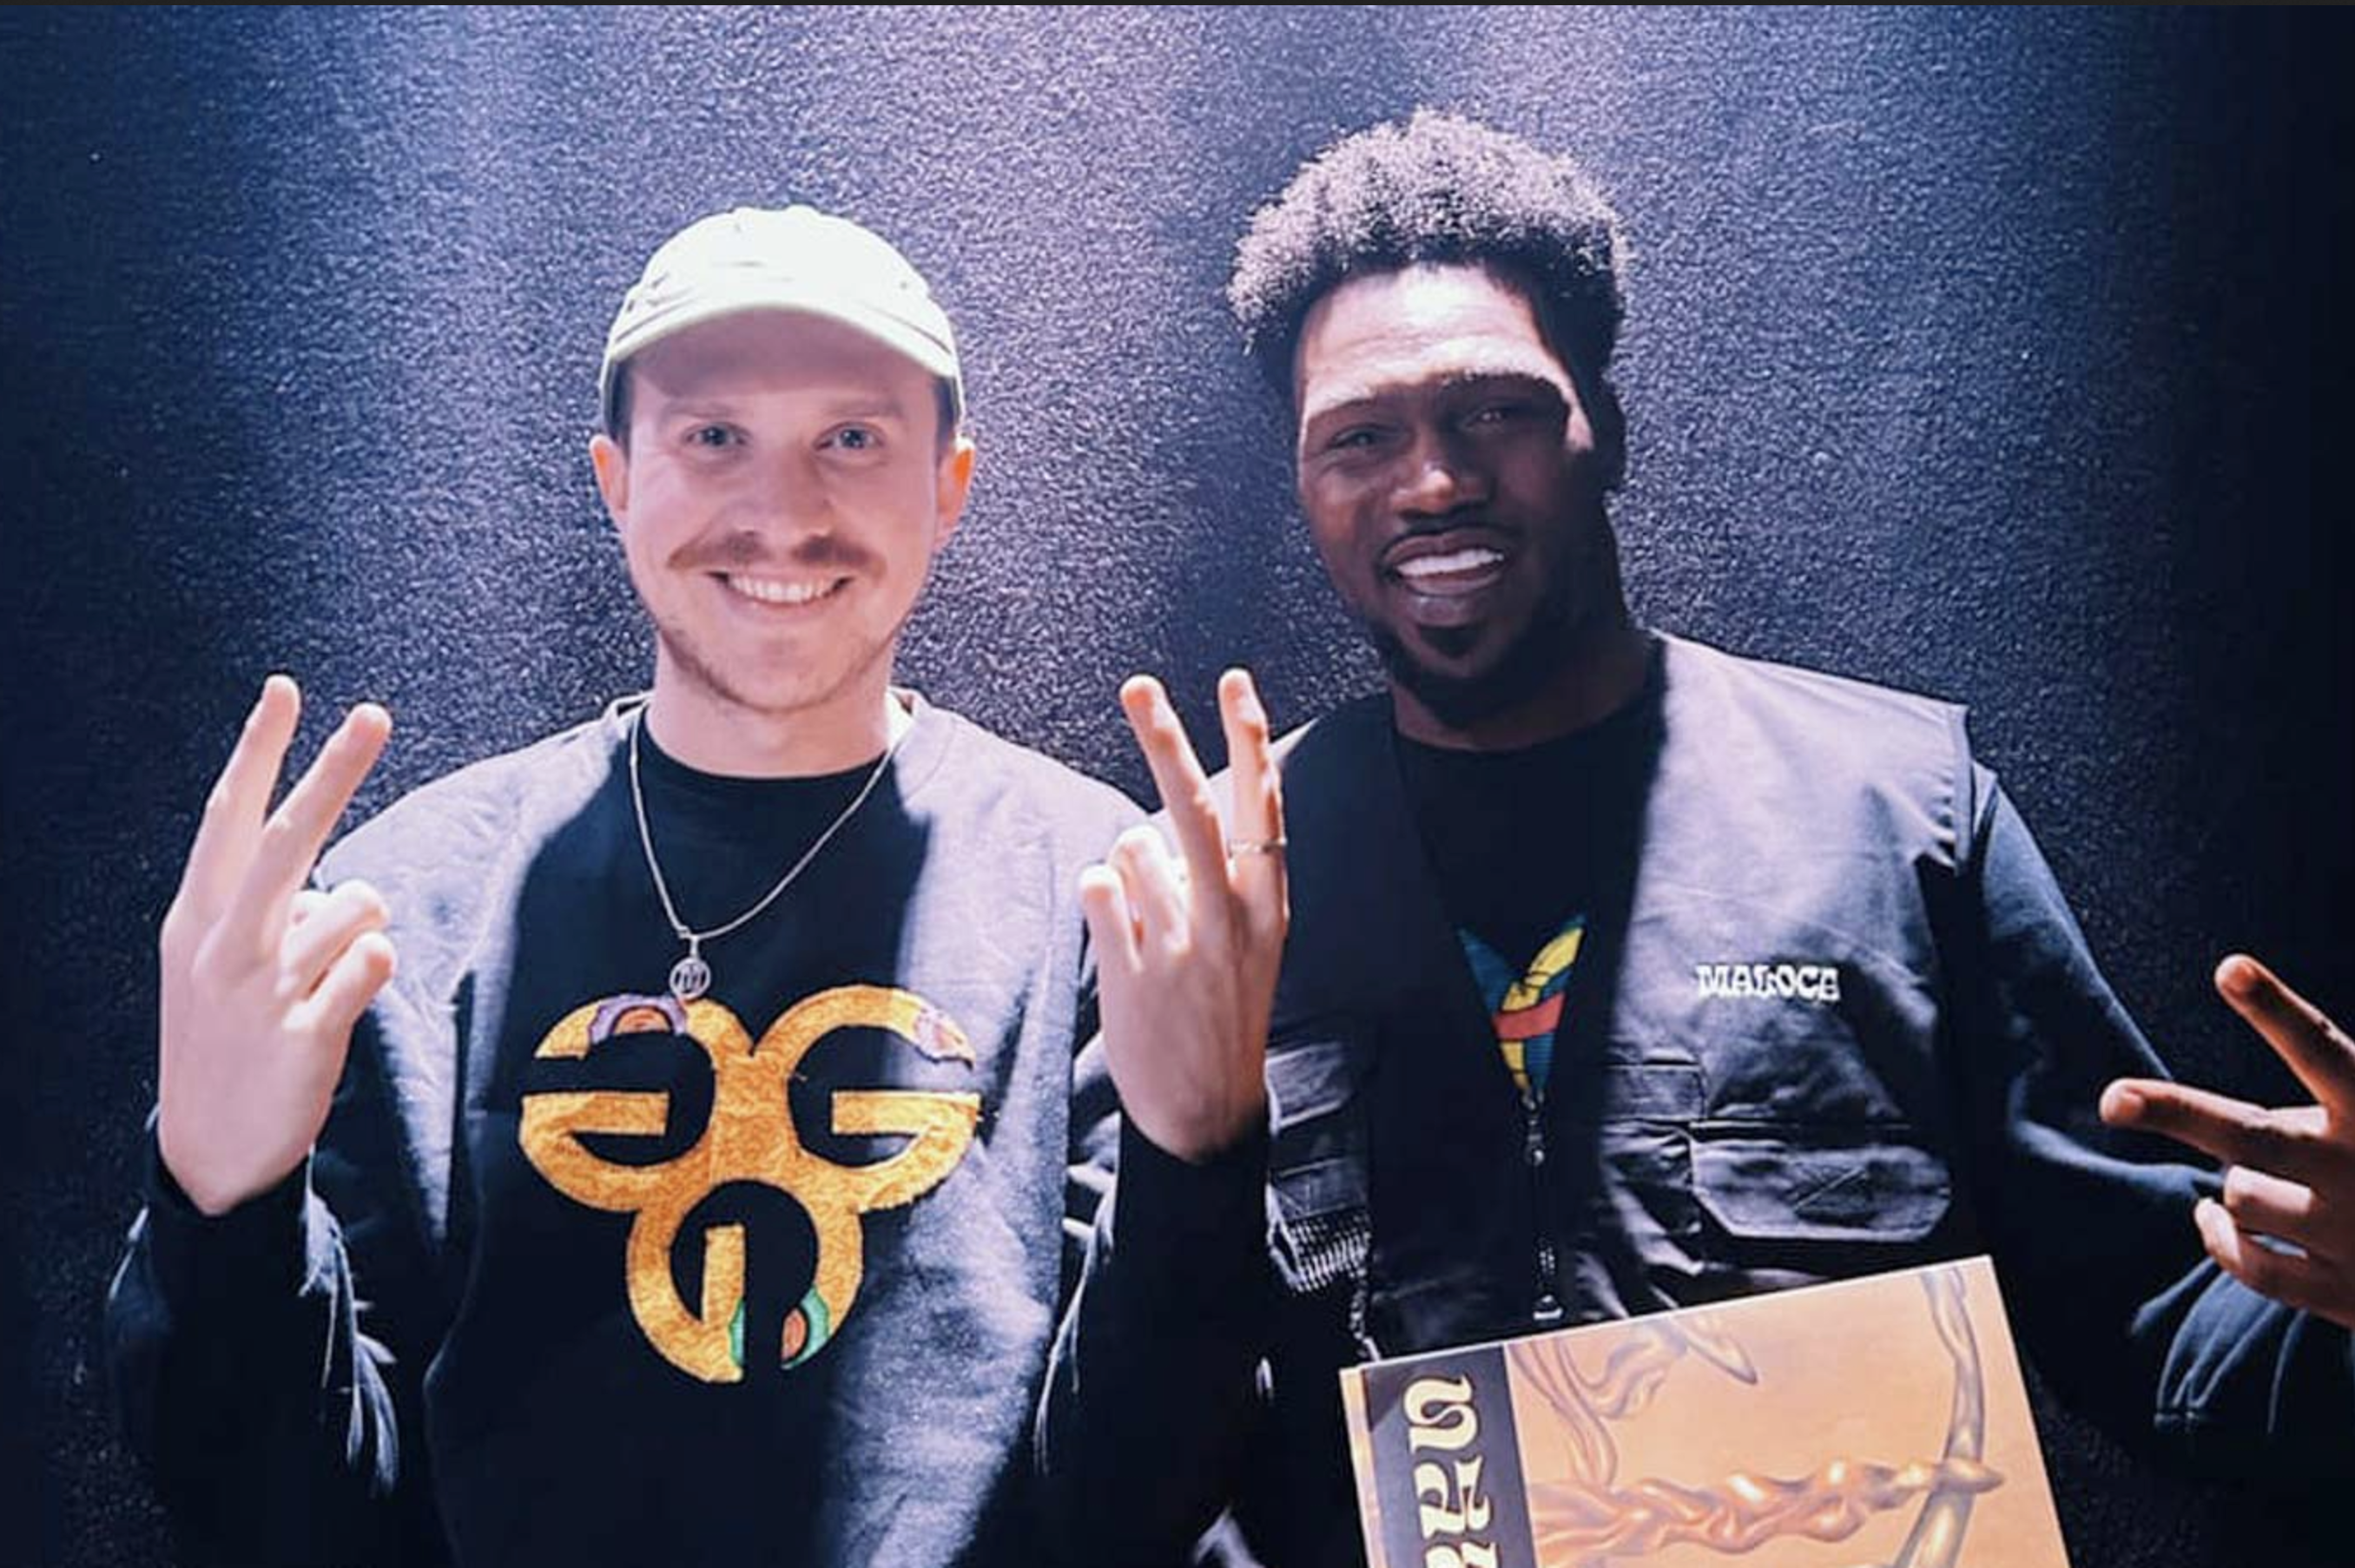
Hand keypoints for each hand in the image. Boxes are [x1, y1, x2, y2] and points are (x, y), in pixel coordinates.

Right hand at [156, 677, 396, 1215]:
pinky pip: (374, 964)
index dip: (258, 750)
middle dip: (333, 770)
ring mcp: (261, 989)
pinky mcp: (304, 1034)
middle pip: (287, 837)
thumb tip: (327, 876)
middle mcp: (223, 943)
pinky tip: (342, 1001)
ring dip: (360, 929)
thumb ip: (261, 907)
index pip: (230, 816)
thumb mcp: (213, 963)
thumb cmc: (223, 1036)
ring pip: (354, 905)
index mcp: (197, 917)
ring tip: (324, 978)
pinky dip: (375, 970)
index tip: (285, 689)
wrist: (209, 1149)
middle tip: (374, 714)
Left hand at [1081, 670, 1287, 1162]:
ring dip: (1130, 868)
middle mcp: (1231, 917)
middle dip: (1165, 738)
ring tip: (1150, 925)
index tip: (1236, 681)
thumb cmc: (1225, 1006)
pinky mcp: (1131, 969)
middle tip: (1137, 685)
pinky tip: (1124, 940)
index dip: (1250, 737)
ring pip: (1131, 846)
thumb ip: (1226, 873)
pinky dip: (1102, 899)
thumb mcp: (1254, 939)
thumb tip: (1175, 806)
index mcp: (1269, 903)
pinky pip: (1097, 886)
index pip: (1262, 804)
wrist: (1206, 1108)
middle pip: (1192, 806)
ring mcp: (1180, 944)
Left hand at [2101, 954, 2354, 1329]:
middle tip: (2114, 1099)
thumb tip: (2251, 999)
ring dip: (2233, 1185)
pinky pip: (2249, 1264)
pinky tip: (2214, 1221)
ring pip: (2239, 1195)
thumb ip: (2338, 1080)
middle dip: (2176, 1113)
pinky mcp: (2345, 1293)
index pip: (2321, 1048)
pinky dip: (2222, 1240)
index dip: (2275, 1010)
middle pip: (2248, 1137)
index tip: (2230, 968)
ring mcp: (2351, 1234)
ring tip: (2253, 1179)